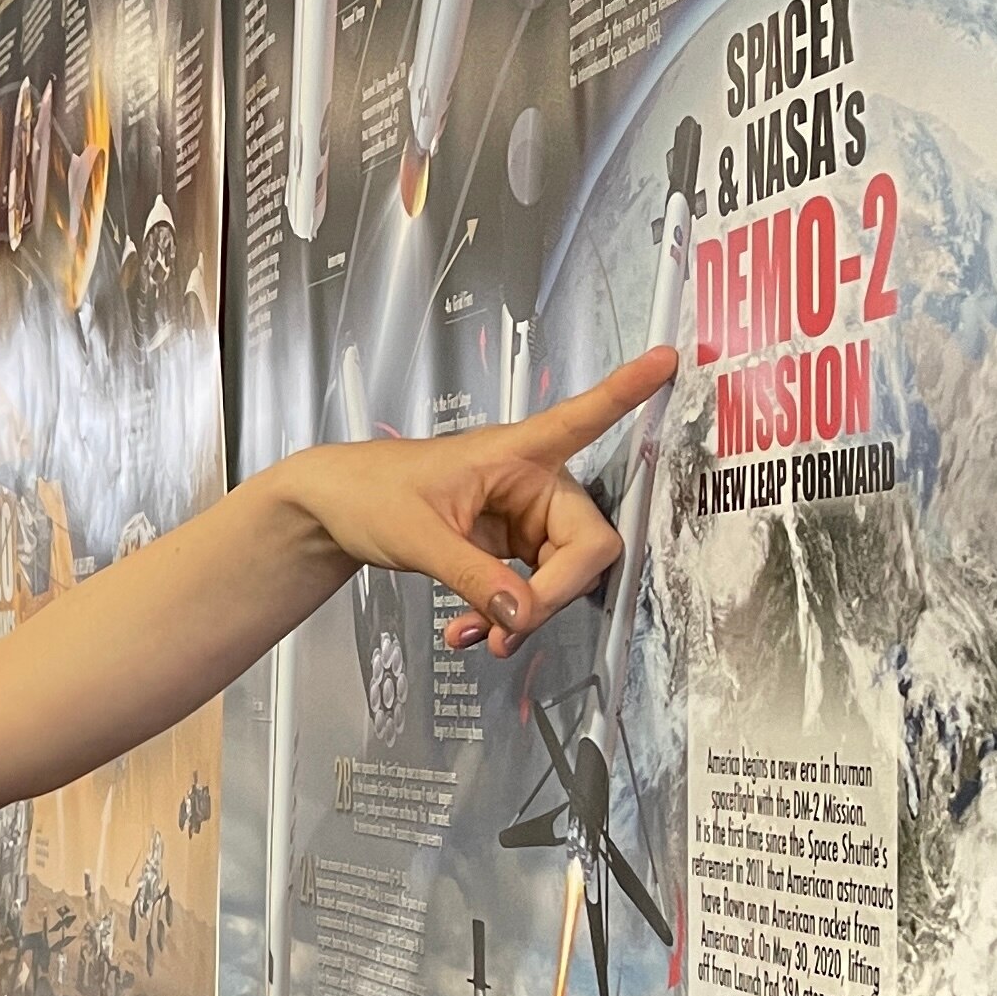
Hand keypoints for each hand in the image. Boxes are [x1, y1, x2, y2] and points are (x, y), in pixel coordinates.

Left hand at [276, 345, 678, 658]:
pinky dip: (509, 614)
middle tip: (510, 629)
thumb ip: (472, 575)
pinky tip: (476, 630)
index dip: (625, 394)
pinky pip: (533, 588)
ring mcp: (525, 518)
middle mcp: (532, 482)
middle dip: (554, 593)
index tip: (664, 359)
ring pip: (563, 575)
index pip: (580, 418)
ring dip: (527, 613)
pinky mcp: (511, 547)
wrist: (332, 510)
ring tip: (479, 636)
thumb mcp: (417, 535)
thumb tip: (522, 615)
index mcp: (514, 452)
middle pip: (586, 544)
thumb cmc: (369, 493)